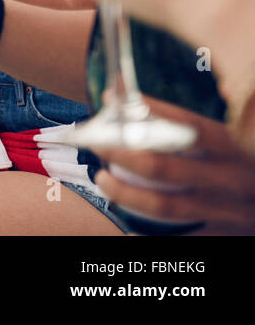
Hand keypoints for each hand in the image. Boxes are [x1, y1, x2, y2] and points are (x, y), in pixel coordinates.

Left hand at [91, 98, 254, 233]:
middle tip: (97, 145)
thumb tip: (151, 99)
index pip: (186, 126)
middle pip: (164, 166)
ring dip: (126, 192)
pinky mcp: (224, 234)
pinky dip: (149, 235)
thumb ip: (206, 126)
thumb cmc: (253, 164)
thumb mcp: (241, 141)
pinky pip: (181, 237)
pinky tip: (127, 227)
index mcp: (235, 147)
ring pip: (165, 204)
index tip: (113, 100)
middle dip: (121, 154)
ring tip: (103, 180)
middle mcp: (230, 179)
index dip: (147, 112)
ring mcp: (226, 210)